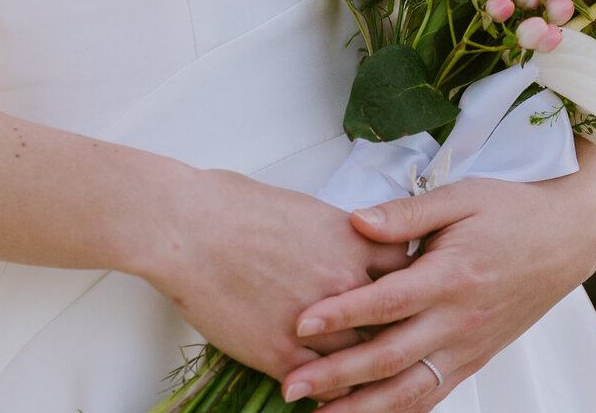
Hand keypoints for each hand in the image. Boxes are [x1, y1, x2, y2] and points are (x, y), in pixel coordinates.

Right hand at [144, 166, 410, 379]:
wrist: (188, 229)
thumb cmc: (231, 205)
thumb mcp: (300, 206)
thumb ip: (334, 233)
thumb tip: (344, 244)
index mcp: (350, 239)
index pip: (407, 270)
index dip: (408, 283)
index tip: (406, 291)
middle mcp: (344, 283)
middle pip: (396, 320)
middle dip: (399, 330)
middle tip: (403, 338)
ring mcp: (318, 324)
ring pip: (365, 360)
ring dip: (367, 364)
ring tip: (372, 372)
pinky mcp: (285, 357)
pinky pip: (327, 385)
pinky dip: (332, 389)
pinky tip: (333, 390)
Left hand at [281, 138, 595, 407]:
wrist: (564, 240)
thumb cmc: (508, 210)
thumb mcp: (460, 197)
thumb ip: (405, 214)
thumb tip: (356, 221)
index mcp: (451, 276)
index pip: (386, 302)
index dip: (342, 315)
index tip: (300, 324)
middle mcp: (459, 321)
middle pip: (390, 358)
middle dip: (337, 376)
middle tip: (291, 384)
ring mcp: (468, 347)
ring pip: (411, 391)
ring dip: (365, 408)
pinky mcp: (474, 359)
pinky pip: (434, 395)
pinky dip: (401, 412)